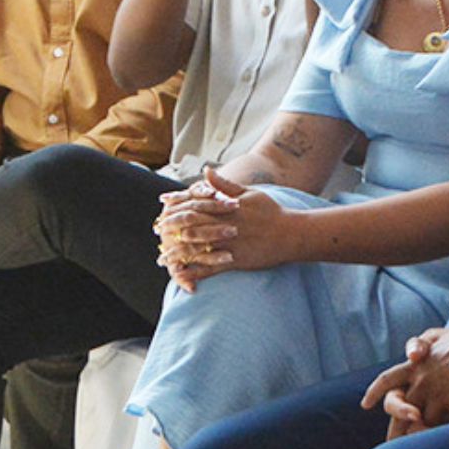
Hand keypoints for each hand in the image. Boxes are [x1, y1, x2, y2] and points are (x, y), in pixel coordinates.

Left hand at [155, 169, 295, 289]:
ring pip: (197, 248)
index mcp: (226, 207)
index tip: (162, 204)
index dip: (177, 204)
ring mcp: (229, 244)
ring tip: (162, 258)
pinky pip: (211, 268)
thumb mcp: (249, 193)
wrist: (291, 234)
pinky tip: (182, 277)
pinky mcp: (235, 261)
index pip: (195, 203)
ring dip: (177, 253)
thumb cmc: (271, 212)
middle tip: (156, 231)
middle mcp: (224, 225)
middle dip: (172, 228)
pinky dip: (195, 273)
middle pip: (191, 225)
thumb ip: (225, 185)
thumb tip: (206, 171)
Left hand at [360, 322, 448, 438]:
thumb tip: (412, 354)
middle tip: (390, 444)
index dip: (375, 393)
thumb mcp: (439, 335)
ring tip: (419, 443)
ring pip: (421, 422)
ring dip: (420, 432)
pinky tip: (443, 437)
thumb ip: (422, 343)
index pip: (387, 380)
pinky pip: (444, 425)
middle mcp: (421, 381)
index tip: (365, 405)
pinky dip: (442, 431)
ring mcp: (438, 394)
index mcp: (414, 365)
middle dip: (394, 428)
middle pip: (398, 409)